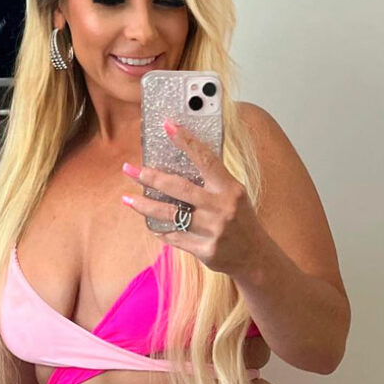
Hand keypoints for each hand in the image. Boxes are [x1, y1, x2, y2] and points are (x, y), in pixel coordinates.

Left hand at [120, 119, 266, 275]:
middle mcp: (222, 207)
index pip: (206, 159)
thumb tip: (181, 159)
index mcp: (230, 189)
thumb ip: (212, 181)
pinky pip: (174, 237)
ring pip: (170, 214)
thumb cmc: (242, 220)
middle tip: (129, 169)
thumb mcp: (235, 195)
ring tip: (127, 199)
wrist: (257, 257)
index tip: (168, 126)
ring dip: (144, 206)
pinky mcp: (205, 251)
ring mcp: (213, 230)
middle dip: (150, 177)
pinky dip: (160, 230)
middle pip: (178, 188)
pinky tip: (150, 224)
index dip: (187, 141)